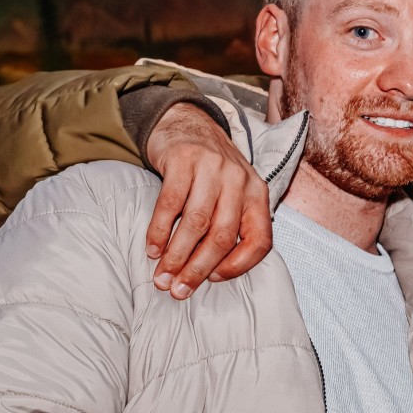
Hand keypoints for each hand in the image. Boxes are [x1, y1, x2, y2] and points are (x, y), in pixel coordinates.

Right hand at [144, 103, 272, 298]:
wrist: (188, 123)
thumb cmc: (211, 171)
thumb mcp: (234, 193)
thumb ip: (231, 225)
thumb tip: (209, 274)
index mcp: (258, 195)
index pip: (259, 240)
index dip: (238, 266)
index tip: (213, 280)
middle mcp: (240, 181)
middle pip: (222, 236)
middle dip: (198, 269)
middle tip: (177, 290)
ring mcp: (212, 168)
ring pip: (196, 222)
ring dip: (176, 255)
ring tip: (161, 277)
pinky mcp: (184, 159)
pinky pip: (170, 203)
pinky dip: (159, 230)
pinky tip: (152, 248)